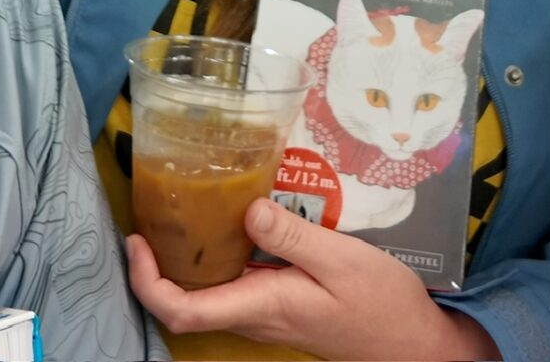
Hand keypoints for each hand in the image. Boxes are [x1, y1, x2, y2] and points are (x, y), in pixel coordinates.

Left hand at [125, 198, 497, 359]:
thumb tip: (246, 208)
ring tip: (186, 206)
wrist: (411, 342)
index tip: (137, 241)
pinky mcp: (281, 306)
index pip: (181, 310)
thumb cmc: (381, 303)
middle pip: (185, 301)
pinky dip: (221, 256)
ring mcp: (267, 314)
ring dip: (188, 258)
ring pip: (209, 292)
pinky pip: (236, 284)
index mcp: (261, 305)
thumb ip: (291, 235)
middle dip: (158, 263)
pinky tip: (235, 221)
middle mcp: (255, 315)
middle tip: (154, 211)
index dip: (146, 281)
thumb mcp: (341, 259)